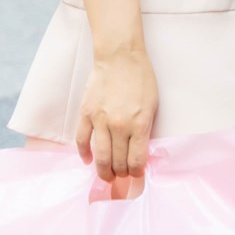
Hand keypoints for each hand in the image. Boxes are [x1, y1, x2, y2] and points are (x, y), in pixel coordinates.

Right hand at [77, 50, 159, 191]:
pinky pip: (82, 139)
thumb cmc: (141, 79)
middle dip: (120, 174)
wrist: (120, 57)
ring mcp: (100, 120)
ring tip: (106, 176)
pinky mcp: (86, 113)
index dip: (136, 173)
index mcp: (139, 123)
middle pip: (118, 161)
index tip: (135, 176)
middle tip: (120, 177)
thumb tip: (139, 152)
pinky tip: (87, 160)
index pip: (136, 160)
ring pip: (100, 156)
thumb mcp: (152, 105)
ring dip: (103, 171)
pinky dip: (83, 153)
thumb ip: (145, 129)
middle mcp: (119, 125)